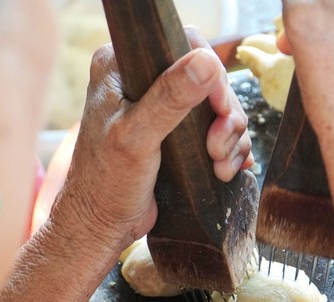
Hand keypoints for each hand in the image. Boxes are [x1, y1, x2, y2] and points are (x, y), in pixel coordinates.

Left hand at [59, 30, 252, 247]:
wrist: (102, 224)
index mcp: (122, 66)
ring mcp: (163, 109)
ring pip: (219, 108)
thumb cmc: (105, 183)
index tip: (219, 109)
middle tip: (217, 147)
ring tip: (220, 165)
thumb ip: (168, 99)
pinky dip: (229, 149)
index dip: (211, 74)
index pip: (182, 45)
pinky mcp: (178, 136)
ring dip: (230, 137)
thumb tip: (204, 63)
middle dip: (224, 115)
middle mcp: (144, 82)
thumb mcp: (136, 138)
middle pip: (209, 79)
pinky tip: (225, 169)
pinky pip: (219, 131)